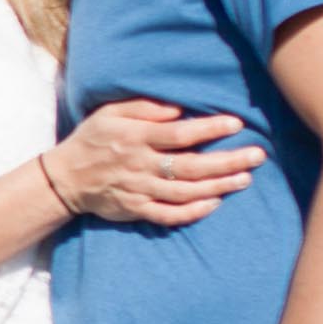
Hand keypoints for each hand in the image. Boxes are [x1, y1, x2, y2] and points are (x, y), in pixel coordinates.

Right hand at [42, 100, 263, 229]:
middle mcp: (140, 165)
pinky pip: (169, 215)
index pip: (179, 134)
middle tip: (257, 155)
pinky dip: (193, 212)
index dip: (209, 129)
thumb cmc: (93, 139)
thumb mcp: (110, 113)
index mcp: (136, 138)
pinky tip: (215, 204)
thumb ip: (143, 108)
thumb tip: (178, 110)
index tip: (236, 123)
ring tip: (245, 178)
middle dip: (227, 161)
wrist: (65, 178)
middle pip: (190, 165)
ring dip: (218, 186)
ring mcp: (139, 190)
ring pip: (185, 192)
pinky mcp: (136, 210)